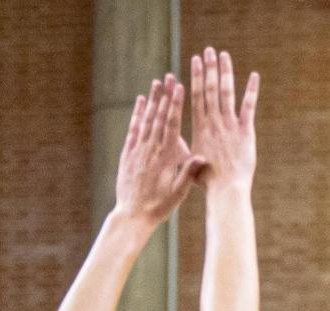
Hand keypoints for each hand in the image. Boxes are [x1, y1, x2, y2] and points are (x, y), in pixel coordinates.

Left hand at [115, 75, 205, 224]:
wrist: (133, 215)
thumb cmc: (159, 206)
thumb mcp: (177, 193)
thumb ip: (188, 173)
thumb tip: (201, 156)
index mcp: (165, 157)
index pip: (171, 125)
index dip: (175, 105)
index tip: (179, 88)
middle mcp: (150, 149)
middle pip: (158, 117)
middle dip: (164, 96)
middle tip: (169, 77)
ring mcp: (138, 150)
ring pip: (146, 119)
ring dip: (152, 100)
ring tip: (156, 82)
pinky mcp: (128, 153)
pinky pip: (134, 129)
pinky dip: (138, 114)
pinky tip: (141, 102)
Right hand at [191, 47, 258, 189]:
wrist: (226, 191)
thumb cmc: (208, 182)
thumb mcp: (191, 165)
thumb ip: (186, 151)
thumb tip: (175, 146)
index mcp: (200, 127)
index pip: (197, 96)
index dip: (197, 76)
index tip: (195, 60)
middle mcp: (214, 122)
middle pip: (210, 89)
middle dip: (209, 68)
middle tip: (209, 50)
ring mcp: (229, 125)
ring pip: (226, 93)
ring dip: (225, 72)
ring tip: (224, 55)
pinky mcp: (245, 132)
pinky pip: (249, 107)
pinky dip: (252, 90)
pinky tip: (255, 76)